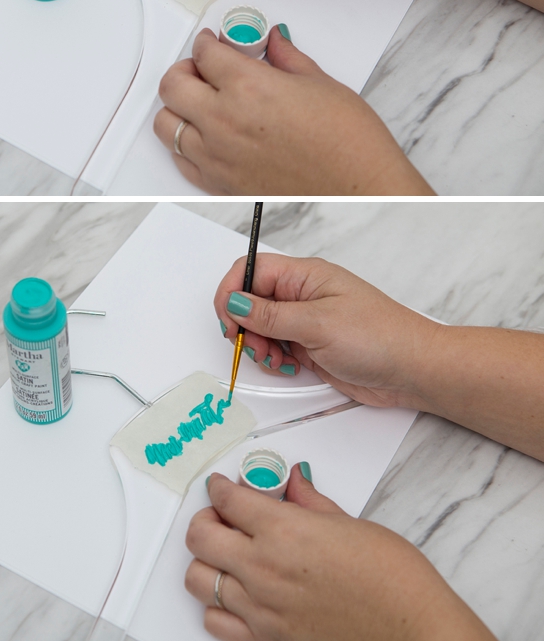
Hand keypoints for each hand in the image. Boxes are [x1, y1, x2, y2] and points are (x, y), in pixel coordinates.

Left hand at [154, 27, 433, 195]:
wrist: (360, 190)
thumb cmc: (349, 143)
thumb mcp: (320, 83)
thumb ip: (285, 59)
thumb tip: (273, 44)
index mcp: (247, 87)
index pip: (205, 53)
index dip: (207, 42)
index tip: (212, 42)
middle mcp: (224, 121)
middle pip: (173, 85)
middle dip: (185, 69)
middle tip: (202, 68)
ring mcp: (217, 156)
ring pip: (166, 125)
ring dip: (178, 108)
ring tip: (199, 103)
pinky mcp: (220, 184)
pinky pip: (181, 160)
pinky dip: (185, 144)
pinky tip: (204, 136)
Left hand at [185, 469, 494, 640]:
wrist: (415, 633)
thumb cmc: (393, 581)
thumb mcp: (351, 523)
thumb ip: (310, 502)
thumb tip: (295, 482)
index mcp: (284, 531)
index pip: (227, 499)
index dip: (220, 486)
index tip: (221, 485)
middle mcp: (264, 570)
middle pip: (200, 535)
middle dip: (206, 517)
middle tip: (221, 514)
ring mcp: (261, 610)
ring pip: (198, 578)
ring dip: (208, 560)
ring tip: (227, 552)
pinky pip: (214, 621)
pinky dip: (216, 604)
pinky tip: (236, 592)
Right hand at [214, 252, 437, 407]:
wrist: (412, 370)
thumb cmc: (379, 337)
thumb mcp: (317, 323)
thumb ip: (270, 314)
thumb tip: (235, 301)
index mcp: (304, 275)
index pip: (250, 270)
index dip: (232, 291)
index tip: (228, 319)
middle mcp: (301, 294)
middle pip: (250, 300)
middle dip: (244, 325)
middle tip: (254, 346)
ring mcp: (305, 320)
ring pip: (260, 327)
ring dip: (259, 346)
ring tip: (277, 360)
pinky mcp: (310, 344)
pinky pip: (276, 347)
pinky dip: (274, 359)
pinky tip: (288, 367)